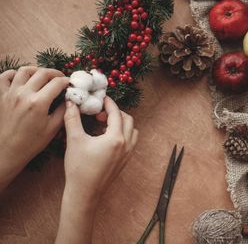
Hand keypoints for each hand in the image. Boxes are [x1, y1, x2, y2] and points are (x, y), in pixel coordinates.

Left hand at [0, 67, 67, 189]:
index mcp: (39, 102)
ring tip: (43, 76)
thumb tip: (69, 98)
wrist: (7, 151)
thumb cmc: (32, 142)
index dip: (67, 81)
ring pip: (24, 70)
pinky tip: (21, 78)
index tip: (71, 84)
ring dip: (36, 70)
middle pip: (42, 73)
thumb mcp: (53, 128)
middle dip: (55, 73)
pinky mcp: (1, 96)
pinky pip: (4, 77)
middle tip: (61, 78)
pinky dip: (13, 74)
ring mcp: (10, 93)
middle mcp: (24, 94)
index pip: (57, 82)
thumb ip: (63, 110)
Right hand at [56, 97, 137, 243]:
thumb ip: (73, 119)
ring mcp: (128, 154)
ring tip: (102, 125)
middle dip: (115, 113)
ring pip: (131, 131)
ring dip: (120, 123)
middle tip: (99, 113)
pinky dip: (121, 134)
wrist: (84, 194)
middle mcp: (126, 145)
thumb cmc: (79, 169)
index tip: (100, 98)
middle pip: (128, 120)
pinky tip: (104, 138)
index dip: (108, 103)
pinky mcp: (125, 161)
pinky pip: (129, 141)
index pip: (116, 113)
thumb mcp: (74, 140)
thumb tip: (71, 103)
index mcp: (116, 138)